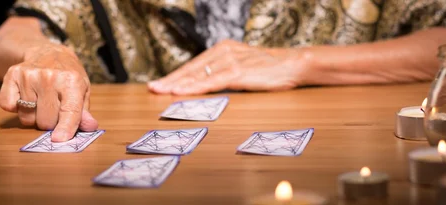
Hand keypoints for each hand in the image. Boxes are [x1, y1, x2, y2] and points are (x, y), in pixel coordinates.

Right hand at [0, 44, 97, 141]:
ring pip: (27, 118)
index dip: (65, 127)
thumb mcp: (82, 90)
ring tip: (41, 101)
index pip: (69, 110)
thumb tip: (90, 127)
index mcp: (72, 80)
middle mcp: (49, 77)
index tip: (59, 139)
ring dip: (34, 116)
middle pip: (46, 121)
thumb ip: (84, 111)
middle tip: (54, 109)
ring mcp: (29, 76)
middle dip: (50, 123)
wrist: (47, 53)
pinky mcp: (12, 76)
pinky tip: (26, 96)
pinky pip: (9, 106)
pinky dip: (16, 107)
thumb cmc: (67, 76)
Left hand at [147, 40, 308, 94]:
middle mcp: (223, 52)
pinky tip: (182, 92)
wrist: (293, 64)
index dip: (176, 75)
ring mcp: (230, 61)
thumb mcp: (242, 66)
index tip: (160, 84)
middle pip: (191, 69)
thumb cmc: (269, 69)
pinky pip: (211, 82)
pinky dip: (194, 88)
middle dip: (170, 80)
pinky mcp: (237, 72)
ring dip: (177, 85)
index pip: (194, 65)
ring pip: (198, 75)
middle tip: (153, 88)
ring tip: (161, 91)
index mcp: (223, 49)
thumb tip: (207, 85)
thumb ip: (225, 72)